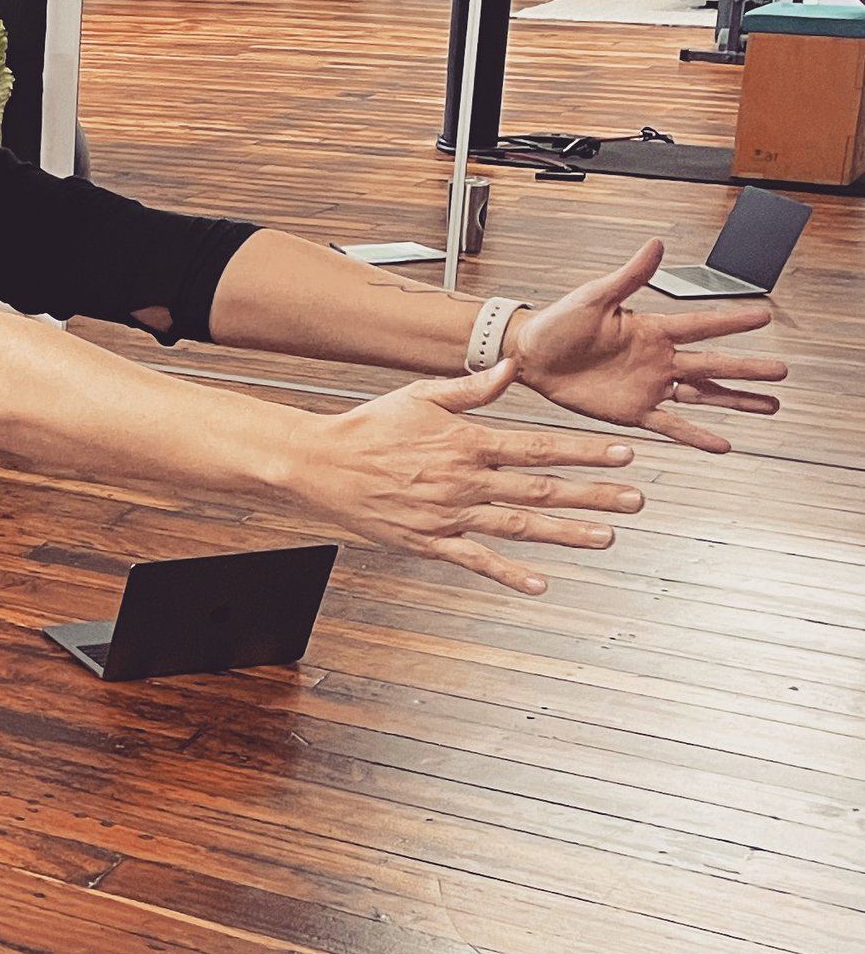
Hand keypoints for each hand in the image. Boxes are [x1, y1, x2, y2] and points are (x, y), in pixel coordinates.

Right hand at [280, 358, 642, 592]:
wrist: (319, 462)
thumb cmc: (367, 427)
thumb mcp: (420, 394)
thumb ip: (472, 389)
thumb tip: (511, 370)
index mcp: (467, 441)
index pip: (540, 447)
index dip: (585, 452)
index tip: (623, 454)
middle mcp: (465, 479)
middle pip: (541, 488)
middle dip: (593, 494)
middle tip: (634, 500)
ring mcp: (448, 513)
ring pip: (519, 524)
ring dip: (565, 531)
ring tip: (605, 537)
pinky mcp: (428, 541)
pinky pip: (475, 560)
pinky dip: (507, 574)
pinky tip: (538, 583)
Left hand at [508, 238, 785, 448]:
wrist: (529, 357)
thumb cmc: (557, 323)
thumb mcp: (594, 296)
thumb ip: (629, 276)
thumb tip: (656, 245)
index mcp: (651, 329)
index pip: (702, 325)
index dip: (732, 322)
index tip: (764, 318)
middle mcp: (657, 358)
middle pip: (713, 364)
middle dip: (748, 368)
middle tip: (781, 371)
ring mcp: (648, 386)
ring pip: (702, 395)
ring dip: (735, 401)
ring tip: (768, 405)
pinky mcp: (632, 410)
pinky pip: (670, 424)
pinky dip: (695, 435)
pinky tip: (721, 443)